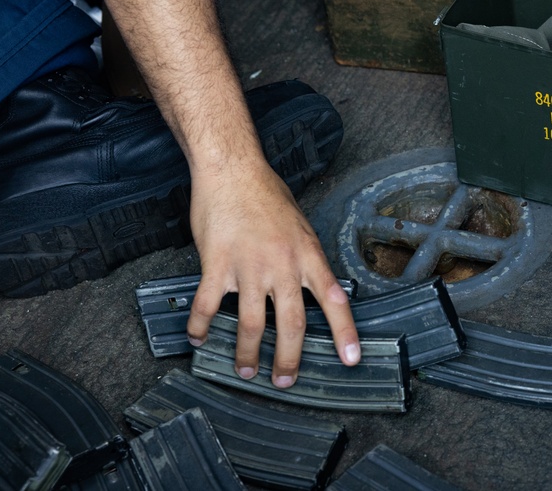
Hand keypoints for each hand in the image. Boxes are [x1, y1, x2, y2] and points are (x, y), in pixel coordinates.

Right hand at [185, 159, 359, 387]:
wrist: (232, 170)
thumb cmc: (266, 194)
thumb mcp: (300, 226)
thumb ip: (305, 258)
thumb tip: (312, 286)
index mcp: (308, 255)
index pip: (334, 300)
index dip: (344, 333)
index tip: (352, 359)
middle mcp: (283, 265)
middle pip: (291, 324)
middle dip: (289, 359)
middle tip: (285, 381)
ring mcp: (249, 267)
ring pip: (251, 324)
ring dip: (247, 353)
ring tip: (246, 370)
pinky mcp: (217, 264)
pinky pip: (208, 306)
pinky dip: (201, 327)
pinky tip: (199, 339)